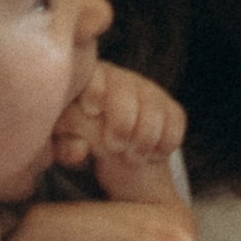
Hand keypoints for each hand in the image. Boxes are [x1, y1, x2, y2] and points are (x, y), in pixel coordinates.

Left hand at [51, 60, 187, 205]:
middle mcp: (121, 81)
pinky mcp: (171, 109)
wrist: (118, 164)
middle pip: (126, 88)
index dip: (95, 90)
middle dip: (122, 121)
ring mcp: (149, 93)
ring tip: (133, 157)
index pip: (95, 75)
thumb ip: (65, 146)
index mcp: (89, 83)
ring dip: (144, 137)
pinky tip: (152, 155)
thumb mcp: (67, 147)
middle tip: (115, 146)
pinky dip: (166, 142)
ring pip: (154, 106)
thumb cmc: (83, 148)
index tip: (92, 111)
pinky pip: (175, 120)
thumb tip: (80, 148)